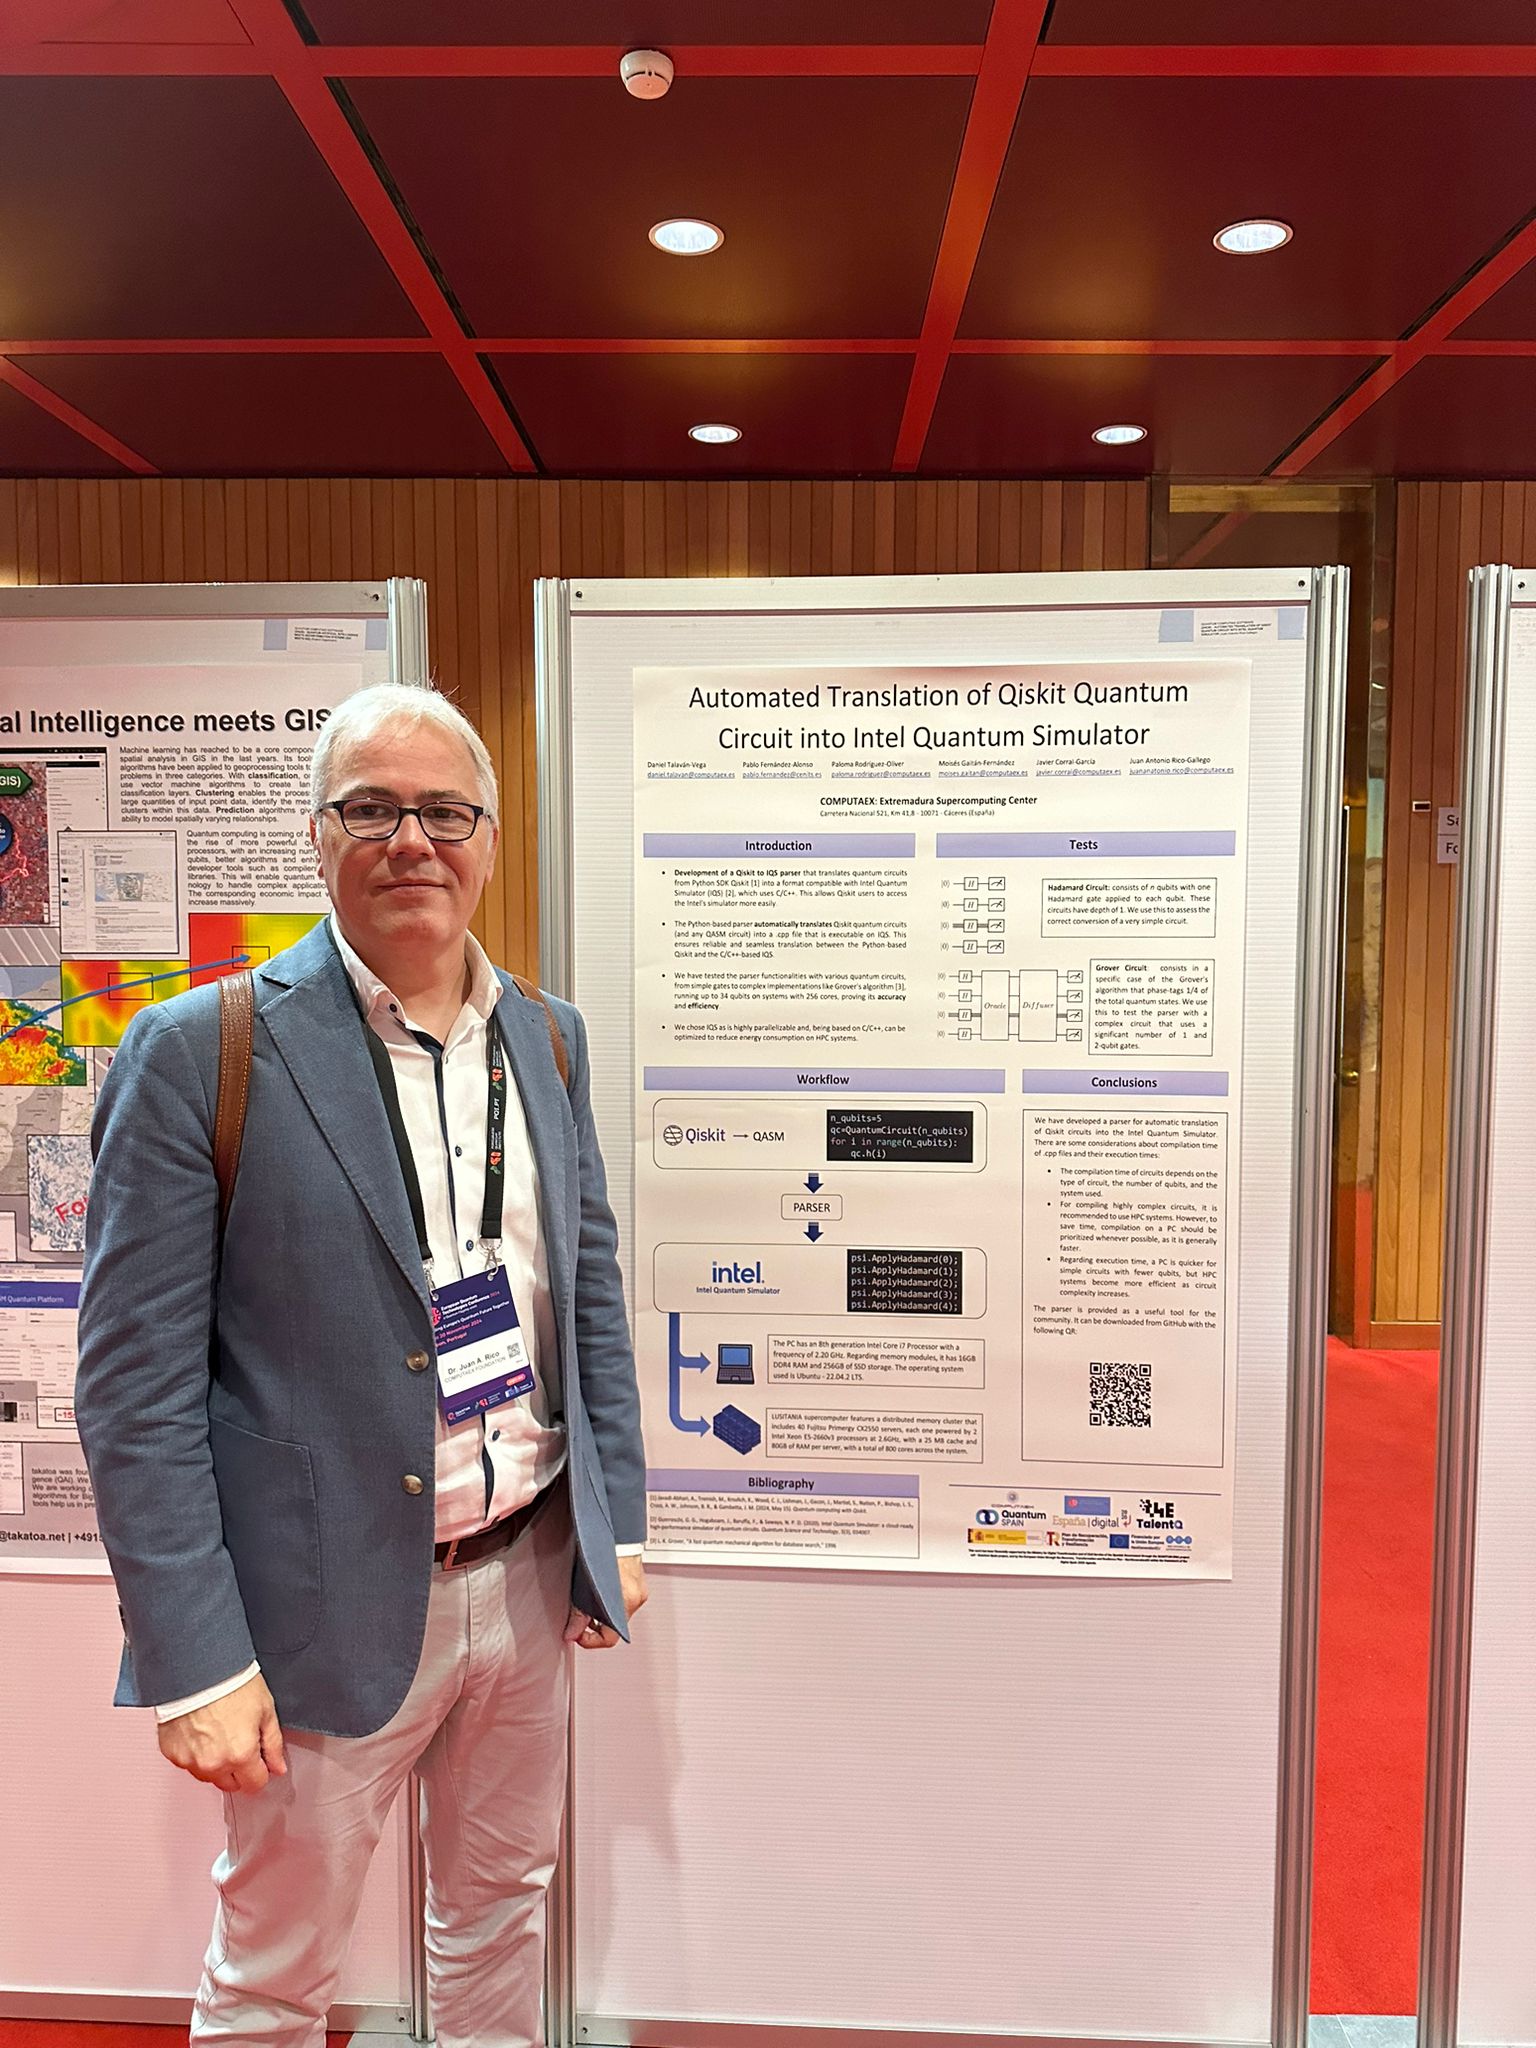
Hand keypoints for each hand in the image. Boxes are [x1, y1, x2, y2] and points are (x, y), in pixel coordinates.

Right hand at [158, 1672, 286, 1793]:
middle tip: (239, 1741)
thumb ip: (273, 1745)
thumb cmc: (231, 1682)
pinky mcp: (172, 1754)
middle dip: (239, 1769)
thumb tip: (278, 1766)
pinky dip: (196, 1753)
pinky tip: (201, 1731)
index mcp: (241, 1755)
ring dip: (216, 1764)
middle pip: (231, 1784)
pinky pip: (188, 1763)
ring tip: (219, 1732)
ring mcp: (190, 1761)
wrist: (197, 1668)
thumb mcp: (266, 1710)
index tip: (260, 1761)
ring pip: (209, 1776)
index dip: (261, 1771)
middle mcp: (214, 1764)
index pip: (255, 1784)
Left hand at [565, 1555, 648, 1651]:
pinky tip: (601, 1591)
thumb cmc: (603, 1551)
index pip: (610, 1639)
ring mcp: (640, 1592)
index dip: (591, 1641)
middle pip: (614, 1627)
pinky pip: (625, 1601)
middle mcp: (636, 1600)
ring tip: (590, 1601)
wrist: (616, 1533)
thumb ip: (578, 1615)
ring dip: (604, 1613)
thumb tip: (571, 1633)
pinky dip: (611, 1602)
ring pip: (619, 1614)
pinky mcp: (639, 1584)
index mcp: (626, 1603)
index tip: (578, 1635)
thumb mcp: (584, 1588)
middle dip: (596, 1625)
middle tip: (581, 1618)